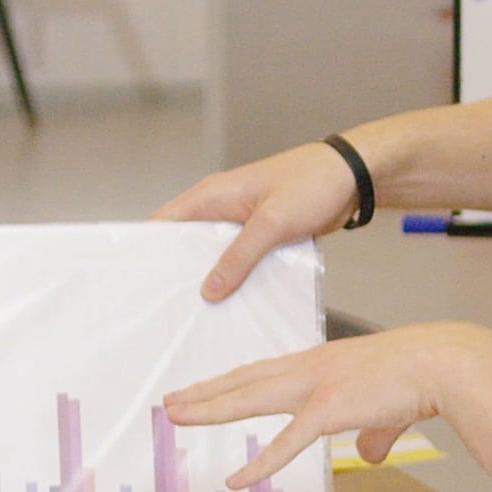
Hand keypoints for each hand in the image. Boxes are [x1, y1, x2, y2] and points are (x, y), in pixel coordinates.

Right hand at [158, 138, 362, 299]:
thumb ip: (239, 257)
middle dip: (177, 273)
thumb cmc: (313, 183)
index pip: (163, 224)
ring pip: (213, 254)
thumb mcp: (272, 223)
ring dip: (210, 278)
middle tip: (169, 308)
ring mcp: (239, 221)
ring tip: (200, 313)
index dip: (147, 252)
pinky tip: (236, 302)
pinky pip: (239, 259)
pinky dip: (236, 277)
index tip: (139, 283)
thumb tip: (210, 289)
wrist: (352, 178)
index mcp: (212, 195)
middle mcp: (219, 207)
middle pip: (185, 244)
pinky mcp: (259, 233)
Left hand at [164, 323, 491, 489]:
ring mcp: (315, 387)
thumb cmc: (420, 376)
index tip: (202, 389)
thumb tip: (368, 454)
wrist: (440, 362)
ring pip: (249, 398)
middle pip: (243, 381)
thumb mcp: (385, 408)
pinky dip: (260, 463)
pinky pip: (286, 442)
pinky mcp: (328, 410)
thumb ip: (372, 432)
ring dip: (210, 408)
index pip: (261, 373)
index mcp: (320, 363)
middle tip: (171, 402)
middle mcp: (309, 368)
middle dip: (204, 392)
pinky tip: (237, 480)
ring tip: (177, 415)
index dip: (227, 383)